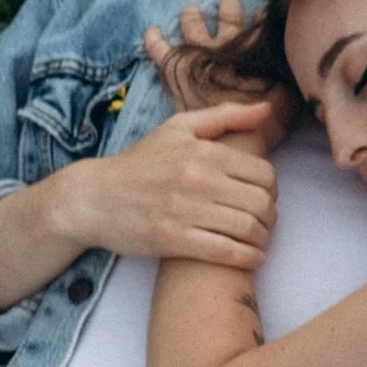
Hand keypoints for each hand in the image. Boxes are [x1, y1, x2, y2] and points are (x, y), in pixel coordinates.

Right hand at [47, 98, 282, 269]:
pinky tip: (252, 259)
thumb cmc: (139, 163)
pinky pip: (226, 252)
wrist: (93, 198)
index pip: (264, 173)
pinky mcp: (173, 239)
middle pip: (261, 203)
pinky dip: (247, 258)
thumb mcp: (178, 128)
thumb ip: (225, 115)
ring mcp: (185, 210)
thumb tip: (266, 108)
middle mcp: (197, 179)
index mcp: (203, 151)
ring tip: (258, 241)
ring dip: (261, 240)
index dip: (273, 190)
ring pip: (247, 229)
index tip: (266, 198)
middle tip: (265, 223)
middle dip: (270, 217)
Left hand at [144, 0, 297, 147]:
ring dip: (193, 15)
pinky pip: (160, 51)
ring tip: (191, 8)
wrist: (225, 141)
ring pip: (193, 25)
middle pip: (227, 17)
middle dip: (227, 6)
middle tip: (227, 1)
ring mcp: (196, 56)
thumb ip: (291, 79)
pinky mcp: (175, 71)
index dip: (262, 15)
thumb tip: (303, 62)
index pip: (259, 23)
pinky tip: (151, 31)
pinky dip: (154, 41)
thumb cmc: (259, 123)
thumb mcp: (286, 99)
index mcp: (250, 49)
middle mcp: (224, 45)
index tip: (264, 10)